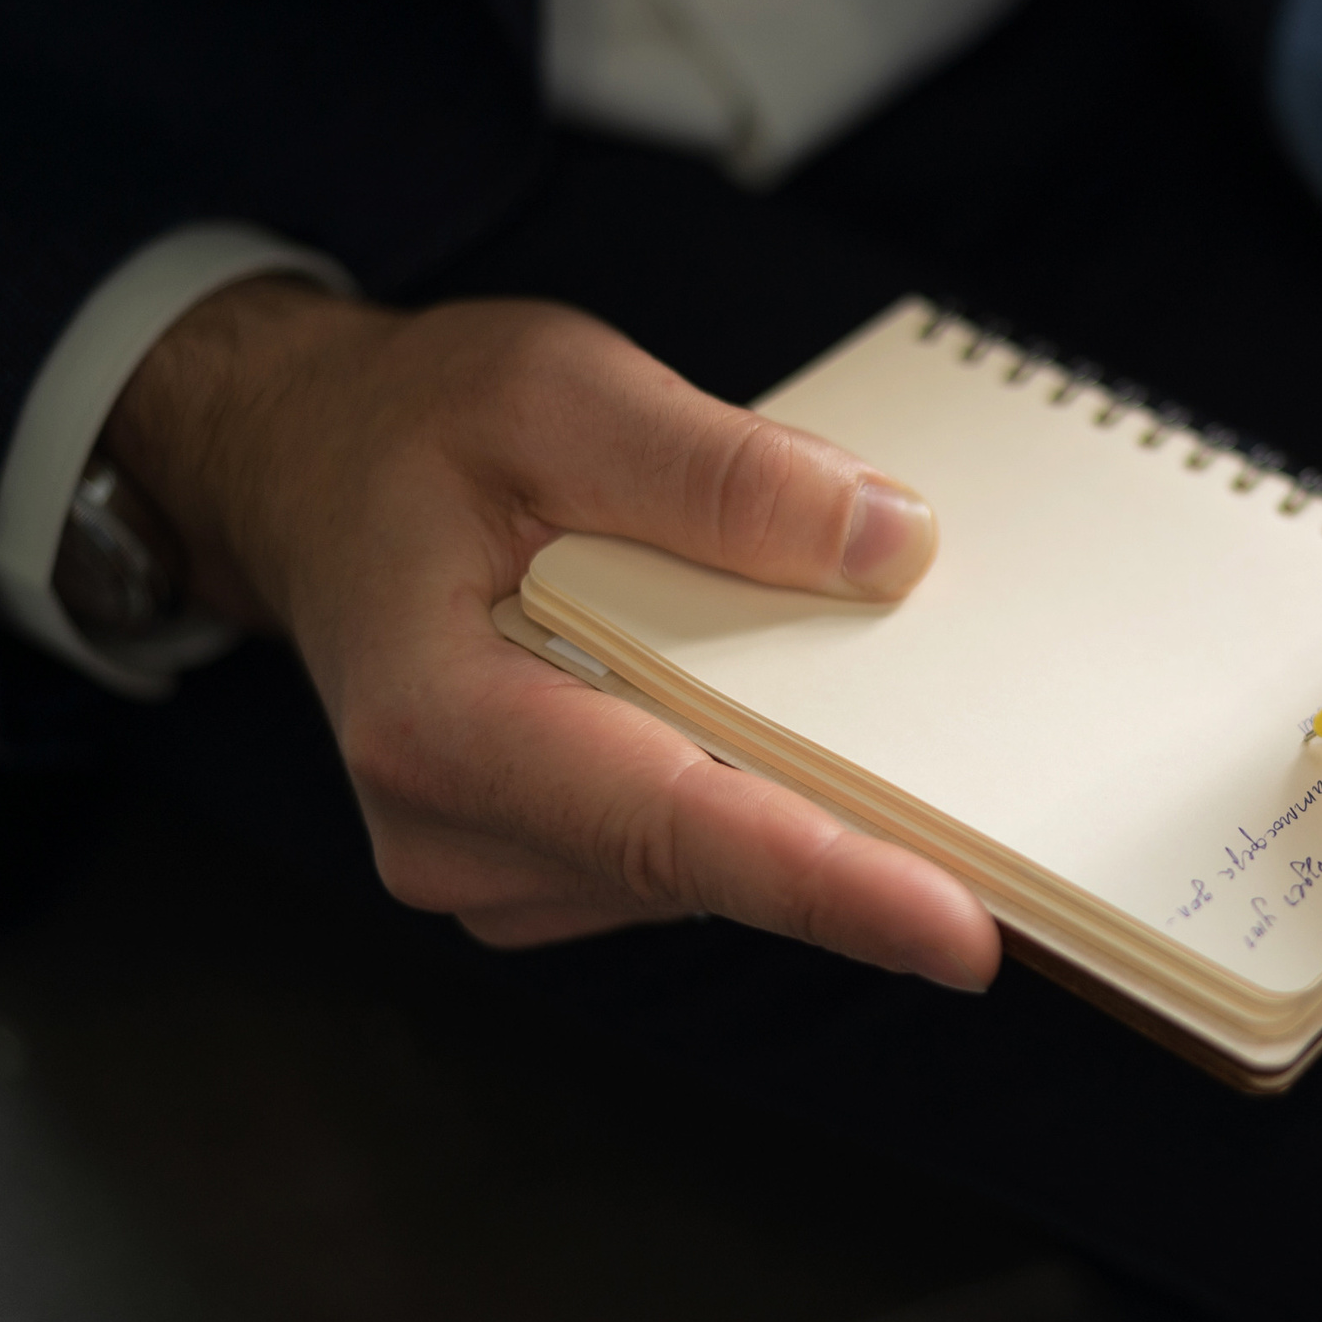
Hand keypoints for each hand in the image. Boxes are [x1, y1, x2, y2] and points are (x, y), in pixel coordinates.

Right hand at [106, 280, 1000, 985]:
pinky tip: (791, 715)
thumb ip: (720, 472)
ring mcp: (500, 867)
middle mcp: (457, 832)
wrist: (311, 476)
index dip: (829, 884)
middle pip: (713, 857)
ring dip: (814, 795)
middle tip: (1010, 795)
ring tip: (863, 688)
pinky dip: (766, 789)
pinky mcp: (550, 866)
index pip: (670, 824)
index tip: (965, 933)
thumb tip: (889, 543)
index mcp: (439, 721)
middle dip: (865, 826)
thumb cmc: (415, 432)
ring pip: (716, 861)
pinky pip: (698, 849)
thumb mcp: (559, 388)